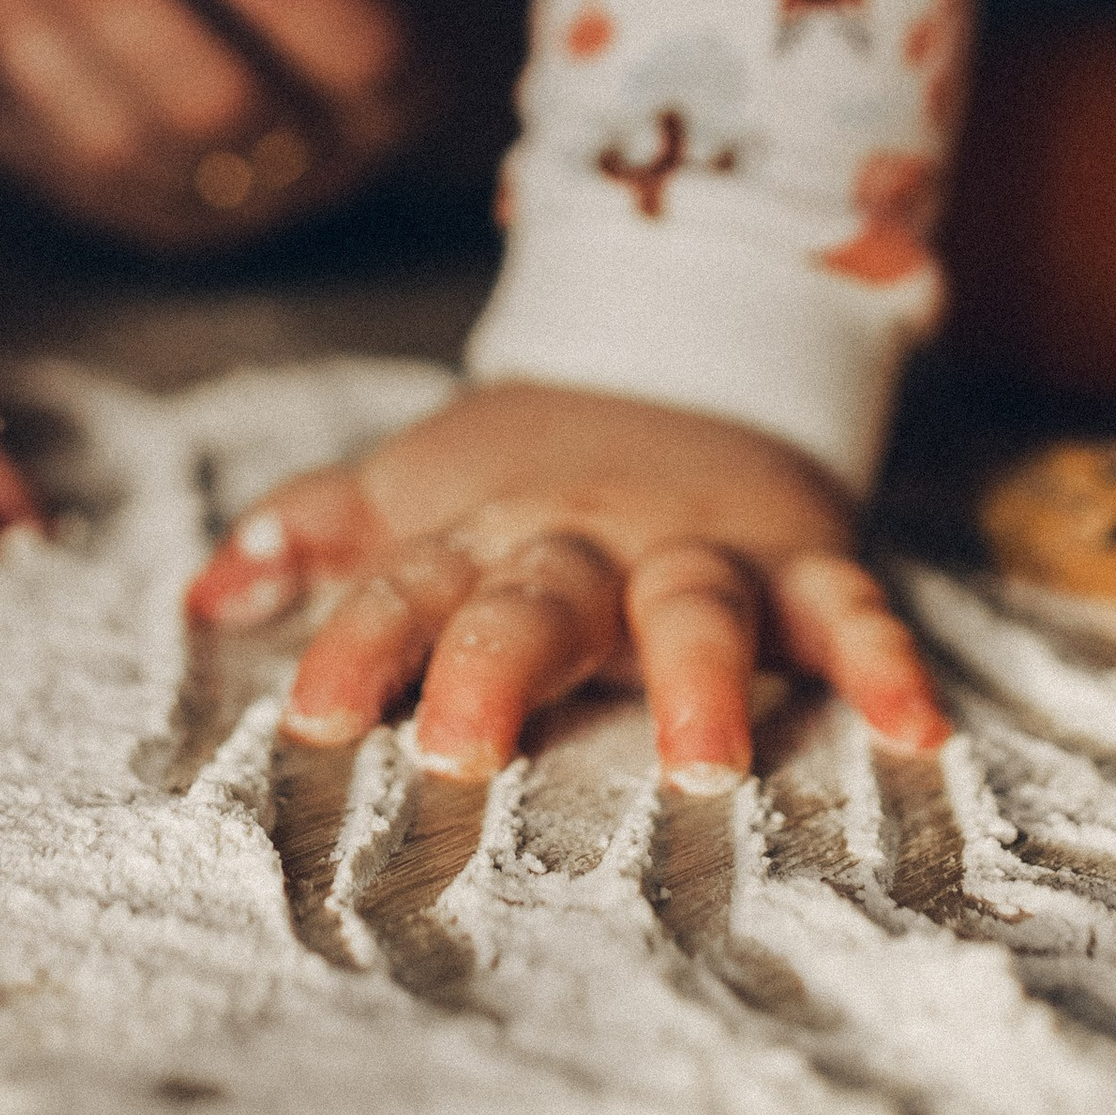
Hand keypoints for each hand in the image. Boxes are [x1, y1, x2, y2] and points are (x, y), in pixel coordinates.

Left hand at [187, 380, 947, 784]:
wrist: (692, 345)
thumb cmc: (531, 464)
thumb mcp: (418, 487)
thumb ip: (314, 534)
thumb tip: (201, 590)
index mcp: (481, 536)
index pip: (400, 593)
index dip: (348, 655)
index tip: (305, 733)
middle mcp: (584, 543)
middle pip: (532, 600)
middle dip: (495, 671)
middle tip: (461, 755)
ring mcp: (697, 550)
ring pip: (694, 605)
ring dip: (698, 682)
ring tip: (704, 769)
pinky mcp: (802, 559)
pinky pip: (849, 609)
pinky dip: (883, 664)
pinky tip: (914, 733)